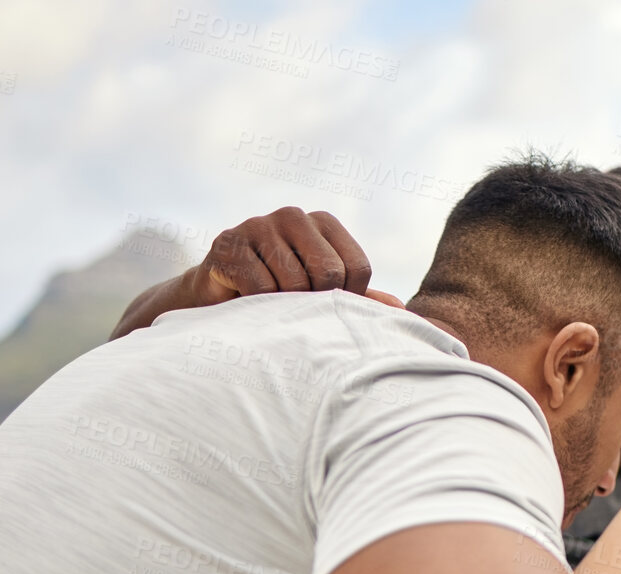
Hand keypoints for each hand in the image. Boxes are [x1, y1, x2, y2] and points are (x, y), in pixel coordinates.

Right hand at [182, 206, 392, 305]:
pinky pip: (261, 288)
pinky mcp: (228, 244)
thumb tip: (402, 311)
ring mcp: (257, 224)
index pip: (358, 268)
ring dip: (285, 307)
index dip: (346, 297)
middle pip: (329, 274)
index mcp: (323, 222)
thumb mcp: (325, 294)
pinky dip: (259, 306)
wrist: (218, 297)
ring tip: (270, 302)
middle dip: (316, 302)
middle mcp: (293, 215)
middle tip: (295, 306)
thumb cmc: (281, 295)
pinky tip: (248, 300)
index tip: (323, 303)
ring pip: (295, 284)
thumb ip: (362, 298)